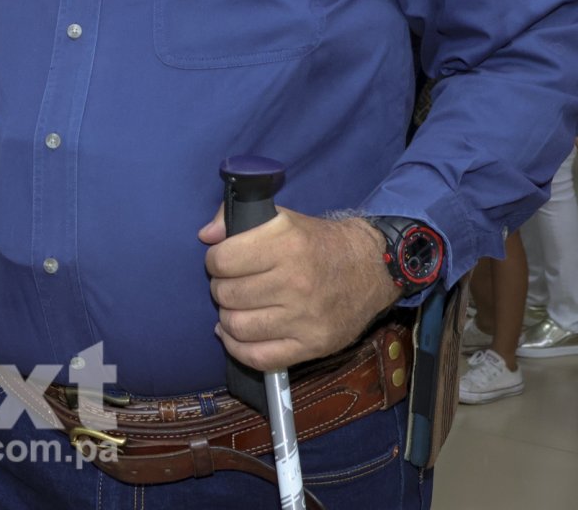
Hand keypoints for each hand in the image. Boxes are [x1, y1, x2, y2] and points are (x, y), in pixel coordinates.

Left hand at [200, 209, 399, 370]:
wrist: (372, 267)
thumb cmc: (319, 242)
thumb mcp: (282, 218)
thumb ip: (237, 220)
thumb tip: (206, 236)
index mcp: (287, 243)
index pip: (223, 260)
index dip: (215, 261)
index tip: (222, 262)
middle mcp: (296, 281)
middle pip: (227, 294)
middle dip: (220, 289)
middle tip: (230, 285)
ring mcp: (305, 318)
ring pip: (238, 327)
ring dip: (227, 318)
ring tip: (236, 308)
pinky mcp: (313, 345)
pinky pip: (259, 357)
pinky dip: (237, 349)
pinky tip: (236, 335)